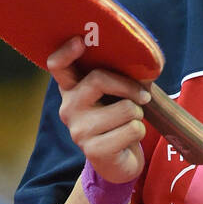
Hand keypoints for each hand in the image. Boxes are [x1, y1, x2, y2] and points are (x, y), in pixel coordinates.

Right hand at [47, 36, 151, 184]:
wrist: (118, 163)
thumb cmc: (119, 121)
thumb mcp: (115, 97)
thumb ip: (118, 79)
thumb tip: (144, 65)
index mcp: (72, 90)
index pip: (58, 67)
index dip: (66, 52)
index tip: (79, 41)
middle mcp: (69, 108)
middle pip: (98, 79)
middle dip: (129, 86)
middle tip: (143, 96)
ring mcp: (78, 130)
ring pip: (126, 108)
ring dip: (138, 115)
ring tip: (128, 123)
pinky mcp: (93, 150)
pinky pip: (133, 129)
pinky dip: (139, 132)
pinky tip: (127, 140)